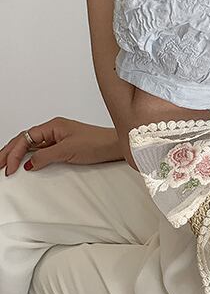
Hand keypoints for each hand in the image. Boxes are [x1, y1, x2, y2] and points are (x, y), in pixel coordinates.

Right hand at [0, 118, 122, 175]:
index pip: (24, 138)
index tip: (8, 168)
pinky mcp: (64, 146)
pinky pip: (41, 150)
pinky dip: (30, 157)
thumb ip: (46, 156)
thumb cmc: (98, 143)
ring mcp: (58, 138)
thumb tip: (29, 164)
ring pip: (31, 145)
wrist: (115, 146)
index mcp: (52, 126)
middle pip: (24, 140)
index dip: (13, 153)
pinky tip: (25, 165)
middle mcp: (53, 130)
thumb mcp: (68, 151)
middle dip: (8, 152)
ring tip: (6, 166)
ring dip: (17, 155)